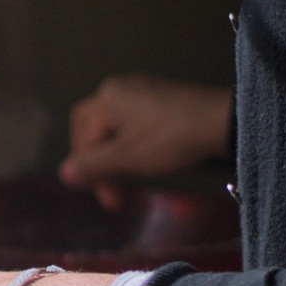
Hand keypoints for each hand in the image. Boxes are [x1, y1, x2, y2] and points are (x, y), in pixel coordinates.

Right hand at [59, 75, 232, 208]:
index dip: (87, 170)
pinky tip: (144, 159)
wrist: (222, 121)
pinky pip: (132, 121)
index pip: (81, 137)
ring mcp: (140, 89)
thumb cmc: (170, 139)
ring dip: (115, 156)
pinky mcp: (159, 96)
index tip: (107, 197)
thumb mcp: (127, 157)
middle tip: (112, 191)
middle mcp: (118, 88)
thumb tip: (63, 173)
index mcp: (106, 99)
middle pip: (93, 129)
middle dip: (98, 162)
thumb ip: (93, 165)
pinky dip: (130, 144)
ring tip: (128, 179)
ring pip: (113, 127)